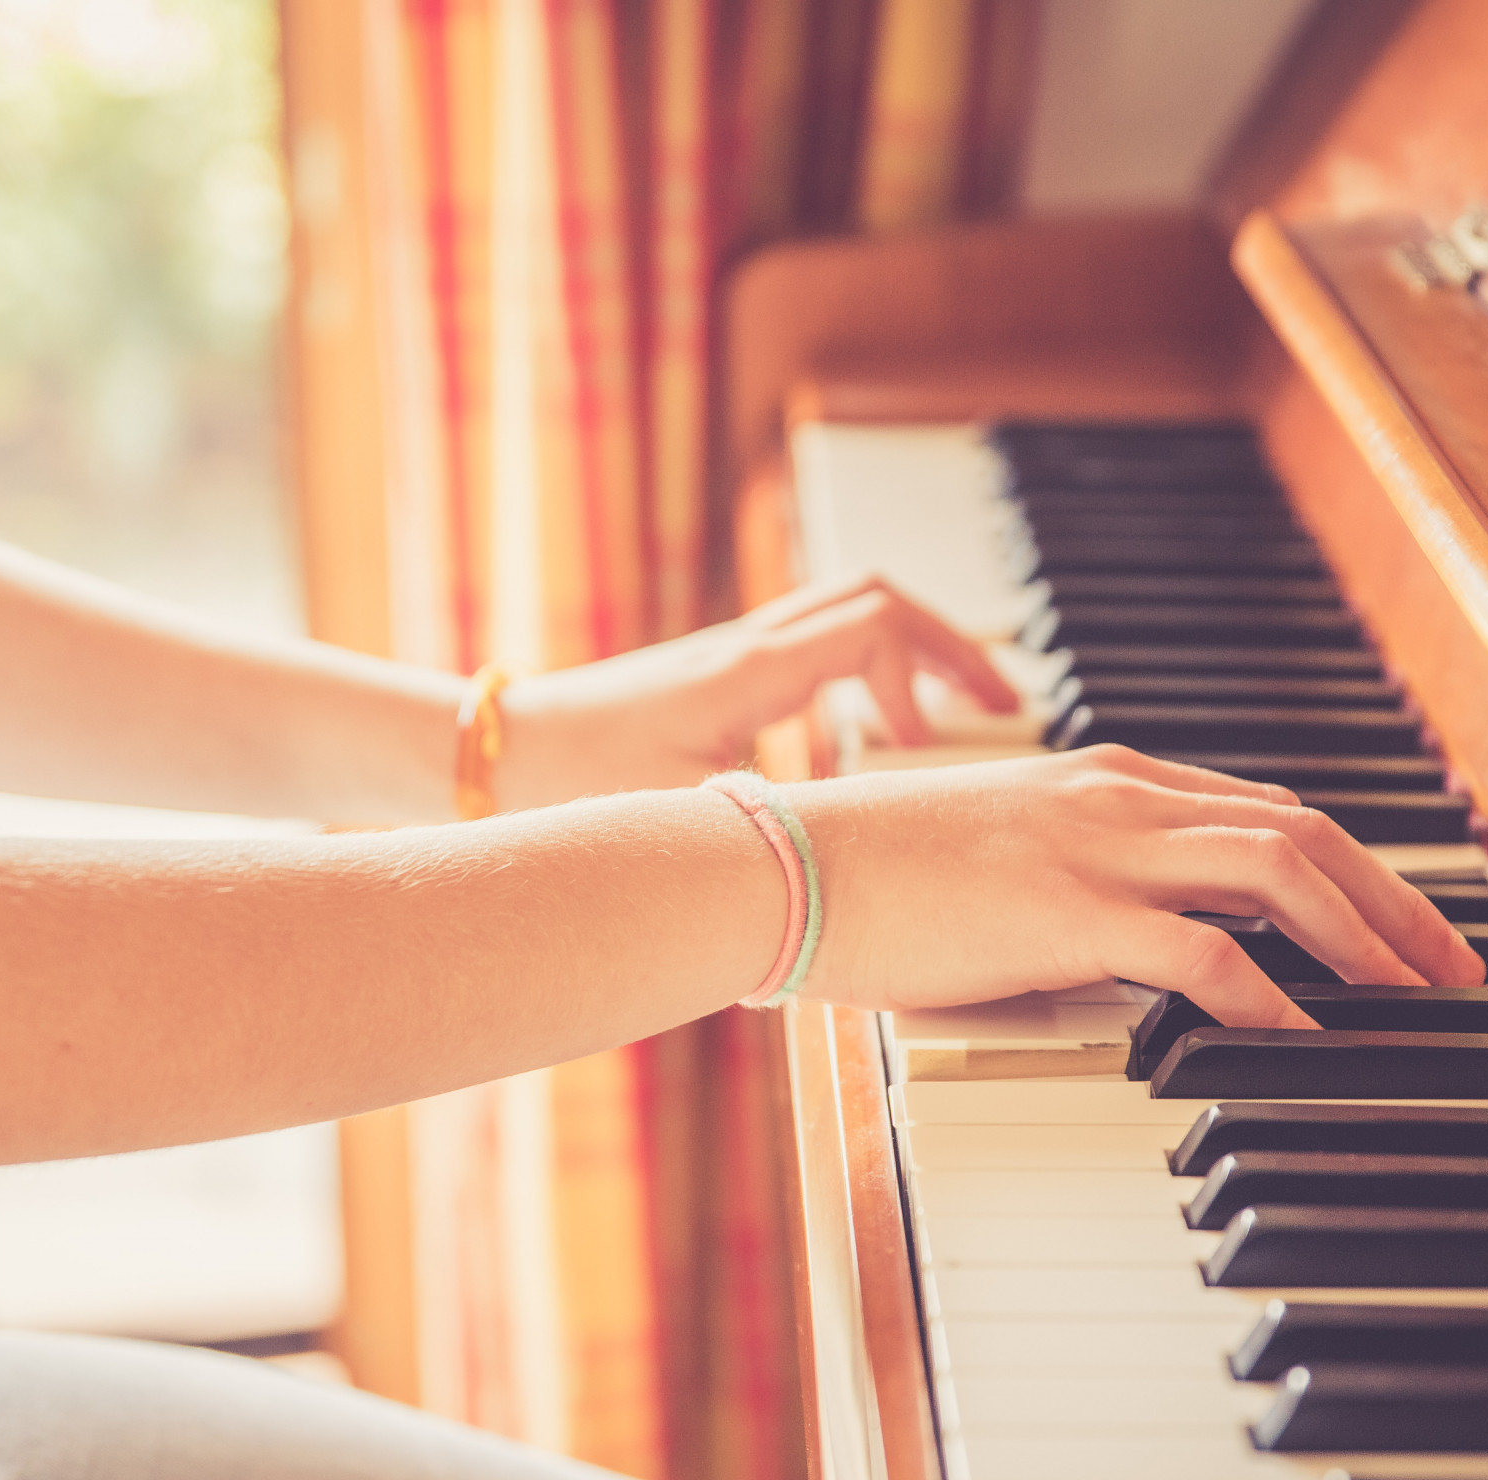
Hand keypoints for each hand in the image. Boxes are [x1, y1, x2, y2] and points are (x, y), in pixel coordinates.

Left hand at [492, 574, 1017, 808]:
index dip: (935, 669)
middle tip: (997, 703)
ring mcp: (732, 651)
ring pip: (848, 610)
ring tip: (946, 716)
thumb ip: (766, 835)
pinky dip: (864, 669)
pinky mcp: (717, 672)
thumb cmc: (566, 779)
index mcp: (749, 670)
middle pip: (878, 597)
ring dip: (909, 652)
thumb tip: (845, 873)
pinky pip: (816, 642)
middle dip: (949, 644)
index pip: (876, 623)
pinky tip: (867, 731)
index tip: (952, 730)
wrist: (491, 750)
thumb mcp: (678, 816)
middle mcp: (746, 644)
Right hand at [787, 746, 1486, 1025]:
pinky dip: (1269, 995)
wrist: (785, 864)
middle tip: (1454, 969)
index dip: (1356, 869)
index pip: (1267, 811)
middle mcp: (1120, 796)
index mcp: (1107, 779)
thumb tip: (1150, 955)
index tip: (1406, 927)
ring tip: (1412, 1000)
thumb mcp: (1006, 866)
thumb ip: (1086, 889)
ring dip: (1363, 937)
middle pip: (1302, 832)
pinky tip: (1304, 1037)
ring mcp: (1095, 846)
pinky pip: (1200, 950)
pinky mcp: (1063, 910)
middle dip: (1396, 902)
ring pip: (1277, 871)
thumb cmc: (876, 876)